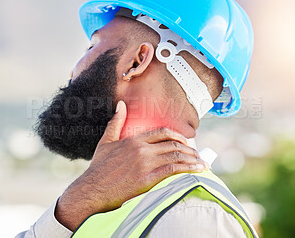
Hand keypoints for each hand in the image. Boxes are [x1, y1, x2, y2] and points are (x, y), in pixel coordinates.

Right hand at [55, 101, 206, 230]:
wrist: (92, 189)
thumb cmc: (98, 168)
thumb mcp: (106, 141)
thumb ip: (115, 122)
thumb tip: (121, 104)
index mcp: (134, 140)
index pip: (163, 132)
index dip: (179, 136)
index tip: (187, 142)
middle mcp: (142, 149)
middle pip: (173, 144)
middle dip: (190, 149)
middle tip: (198, 155)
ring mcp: (146, 163)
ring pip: (176, 155)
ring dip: (192, 159)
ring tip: (202, 163)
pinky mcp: (148, 179)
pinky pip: (173, 170)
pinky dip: (188, 169)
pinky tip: (197, 170)